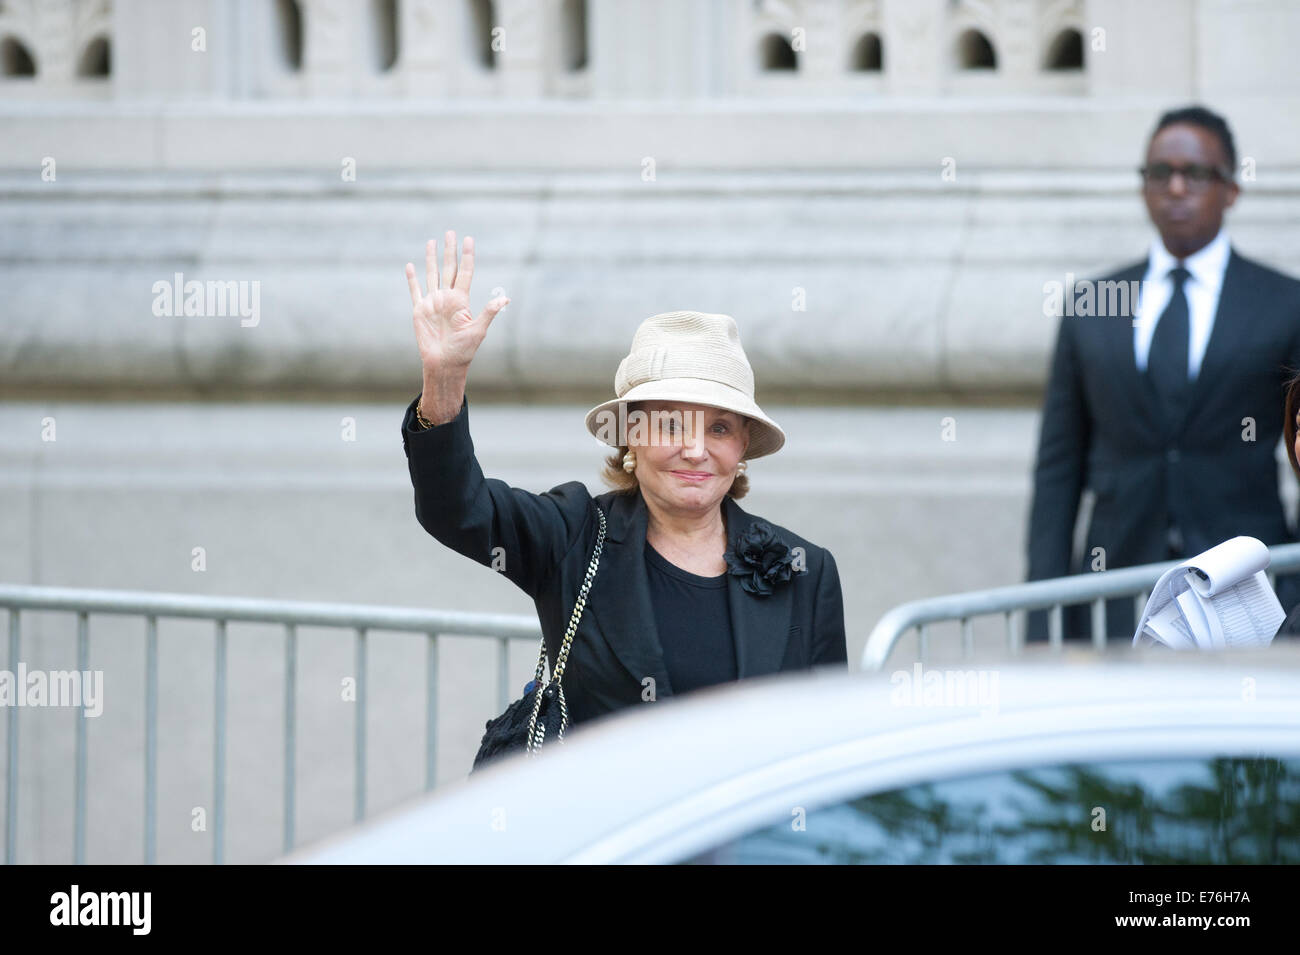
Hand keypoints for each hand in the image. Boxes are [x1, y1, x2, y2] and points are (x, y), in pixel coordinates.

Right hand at [405, 231, 508, 376]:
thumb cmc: (463, 351)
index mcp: (461, 300)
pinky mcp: (419, 311)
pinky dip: (412, 279)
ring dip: (431, 259)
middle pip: (448, 268)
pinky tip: (410, 266)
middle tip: (451, 232)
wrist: (444, 364)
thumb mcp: (478, 331)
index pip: (464, 272)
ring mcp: (433, 303)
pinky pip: (415, 291)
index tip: (469, 239)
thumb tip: (505, 299)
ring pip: (432, 274)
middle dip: (450, 250)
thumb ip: (489, 312)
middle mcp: (447, 298)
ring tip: (432, 242)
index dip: (467, 256)